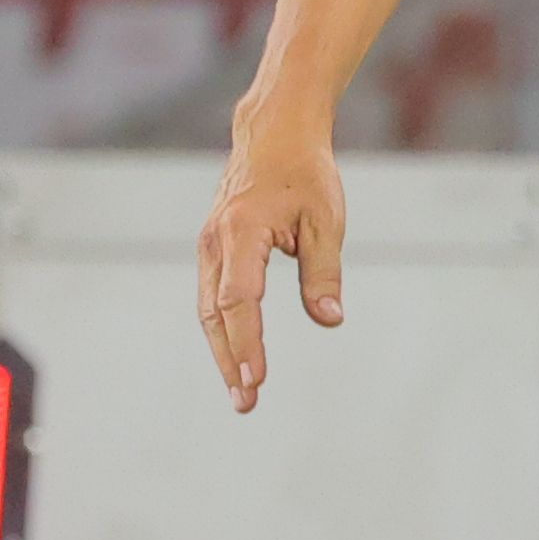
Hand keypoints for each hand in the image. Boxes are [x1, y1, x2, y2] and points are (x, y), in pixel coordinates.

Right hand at [197, 106, 346, 414]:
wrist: (273, 136)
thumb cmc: (305, 175)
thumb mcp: (326, 221)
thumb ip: (324, 273)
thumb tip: (330, 321)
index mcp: (242, 232)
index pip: (241, 300)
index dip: (247, 342)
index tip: (257, 379)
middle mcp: (216, 242)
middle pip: (216, 313)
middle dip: (230, 360)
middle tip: (246, 402)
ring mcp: (208, 245)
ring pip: (209, 309)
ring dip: (223, 351)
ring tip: (243, 391)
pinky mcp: (213, 249)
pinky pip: (213, 296)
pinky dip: (223, 329)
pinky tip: (237, 356)